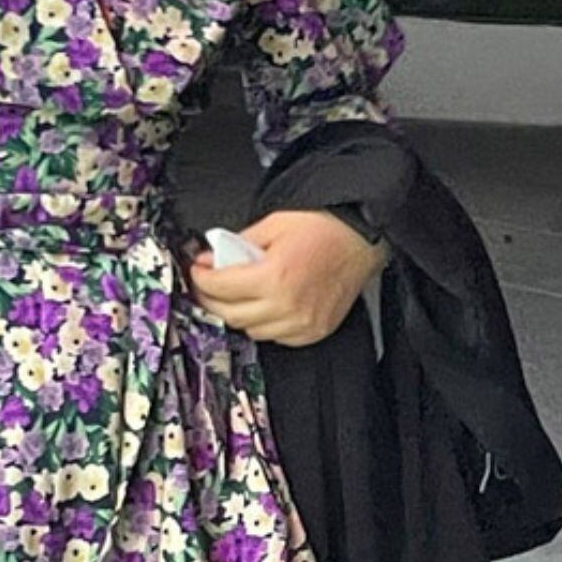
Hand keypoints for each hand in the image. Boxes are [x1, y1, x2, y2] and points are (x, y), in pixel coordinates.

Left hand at [185, 208, 388, 346]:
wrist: (362, 237)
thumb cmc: (325, 226)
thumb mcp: (272, 224)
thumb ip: (238, 245)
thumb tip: (214, 257)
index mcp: (274, 277)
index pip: (219, 288)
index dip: (201, 278)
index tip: (199, 269)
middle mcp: (288, 305)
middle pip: (229, 314)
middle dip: (211, 298)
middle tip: (208, 283)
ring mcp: (303, 322)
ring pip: (251, 330)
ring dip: (237, 313)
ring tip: (235, 293)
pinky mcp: (315, 330)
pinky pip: (276, 337)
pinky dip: (263, 324)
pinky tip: (262, 306)